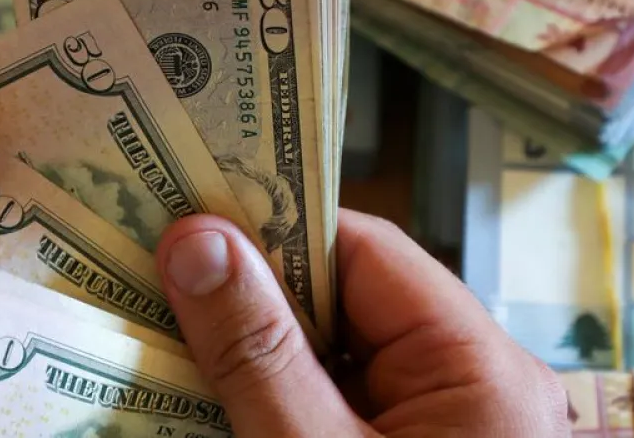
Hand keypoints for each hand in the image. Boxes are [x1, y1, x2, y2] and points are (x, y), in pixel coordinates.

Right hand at [156, 210, 568, 436]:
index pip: (366, 250)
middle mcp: (477, 384)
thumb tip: (196, 239)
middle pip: (347, 302)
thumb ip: (259, 354)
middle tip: (152, 276)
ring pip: (337, 359)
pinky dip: (282, 400)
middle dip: (251, 294)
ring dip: (256, 353)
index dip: (272, 227)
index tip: (182, 216)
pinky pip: (344, 406)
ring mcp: (451, 427)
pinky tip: (212, 395)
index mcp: (481, 364)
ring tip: (163, 335)